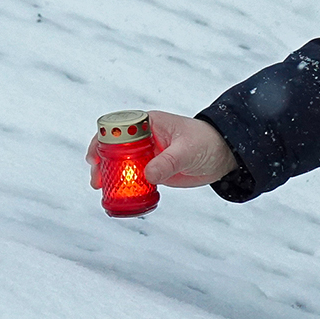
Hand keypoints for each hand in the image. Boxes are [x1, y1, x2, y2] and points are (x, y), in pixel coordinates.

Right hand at [84, 111, 236, 190]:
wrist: (224, 155)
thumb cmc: (206, 142)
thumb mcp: (187, 151)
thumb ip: (168, 162)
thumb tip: (147, 175)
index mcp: (149, 123)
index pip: (118, 128)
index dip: (102, 140)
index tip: (95, 156)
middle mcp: (144, 137)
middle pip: (114, 147)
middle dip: (101, 161)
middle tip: (96, 179)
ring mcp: (148, 154)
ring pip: (121, 163)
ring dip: (110, 174)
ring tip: (100, 188)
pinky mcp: (154, 169)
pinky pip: (134, 177)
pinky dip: (125, 185)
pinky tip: (119, 196)